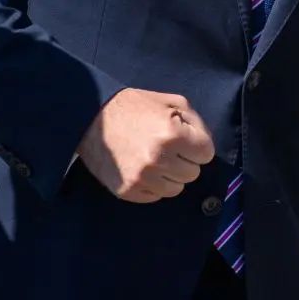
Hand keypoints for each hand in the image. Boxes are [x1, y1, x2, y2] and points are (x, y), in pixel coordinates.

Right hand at [75, 88, 215, 202]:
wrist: (92, 117)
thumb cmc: (136, 106)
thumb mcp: (172, 102)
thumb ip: (195, 122)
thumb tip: (205, 145)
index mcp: (173, 135)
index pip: (206, 154)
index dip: (198, 145)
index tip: (186, 140)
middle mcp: (158, 159)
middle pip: (193, 173)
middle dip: (185, 160)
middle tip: (169, 148)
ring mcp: (142, 178)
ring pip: (176, 189)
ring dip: (170, 175)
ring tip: (156, 158)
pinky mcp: (127, 191)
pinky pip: (156, 197)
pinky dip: (154, 185)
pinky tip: (143, 168)